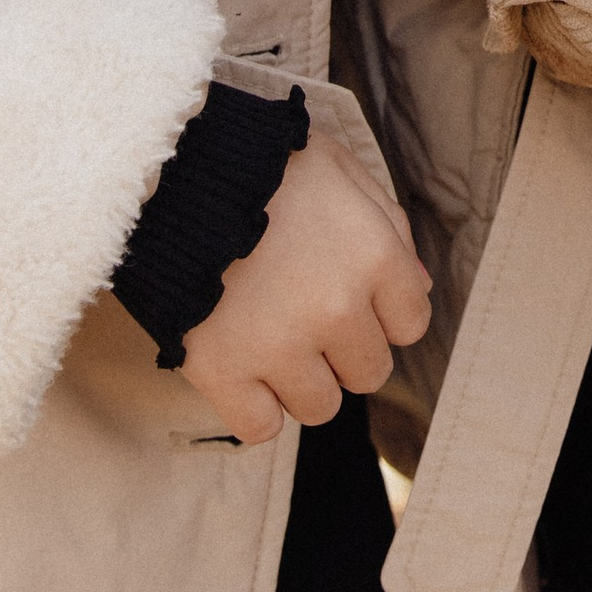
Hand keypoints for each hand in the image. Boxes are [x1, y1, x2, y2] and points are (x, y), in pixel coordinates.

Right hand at [178, 133, 431, 444]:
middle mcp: (336, 308)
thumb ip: (388, 225)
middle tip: (303, 312)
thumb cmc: (263, 165)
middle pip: (368, 372)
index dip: (382, 311)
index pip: (411, 323)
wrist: (173, 169)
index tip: (350, 293)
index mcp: (373, 255)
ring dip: (301, 381)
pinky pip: (261, 427)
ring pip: (320, 406)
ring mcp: (280, 345)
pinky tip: (244, 372)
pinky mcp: (222, 371)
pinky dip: (255, 408)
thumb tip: (419, 289)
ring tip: (270, 337)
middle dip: (343, 348)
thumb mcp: (340, 169)